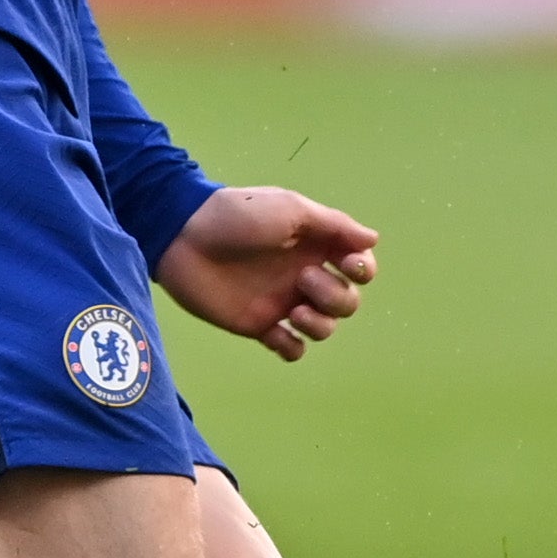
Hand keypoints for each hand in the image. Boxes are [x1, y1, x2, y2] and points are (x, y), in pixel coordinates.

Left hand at [160, 186, 379, 361]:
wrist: (183, 235)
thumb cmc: (237, 214)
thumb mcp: (289, 209)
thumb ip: (333, 225)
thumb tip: (373, 239)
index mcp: (315, 246)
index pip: (359, 267)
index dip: (362, 270)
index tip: (347, 263)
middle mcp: (304, 276)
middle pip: (347, 302)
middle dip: (336, 297)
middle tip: (303, 280)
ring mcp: (282, 302)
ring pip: (325, 328)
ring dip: (320, 325)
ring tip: (293, 310)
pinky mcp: (258, 324)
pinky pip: (291, 348)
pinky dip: (292, 348)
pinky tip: (278, 334)